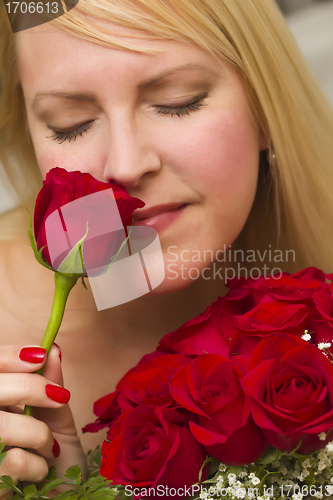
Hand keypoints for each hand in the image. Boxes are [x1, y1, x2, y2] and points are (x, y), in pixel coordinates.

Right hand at [0, 344, 86, 498]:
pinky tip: (38, 473)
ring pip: (0, 425)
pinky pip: (12, 460)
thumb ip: (51, 384)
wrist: (62, 496)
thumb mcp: (57, 416)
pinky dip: (36, 464)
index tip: (39, 355)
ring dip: (36, 433)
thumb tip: (53, 349)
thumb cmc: (55, 457)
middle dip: (29, 386)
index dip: (8, 356)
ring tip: (49, 447)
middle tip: (59, 396)